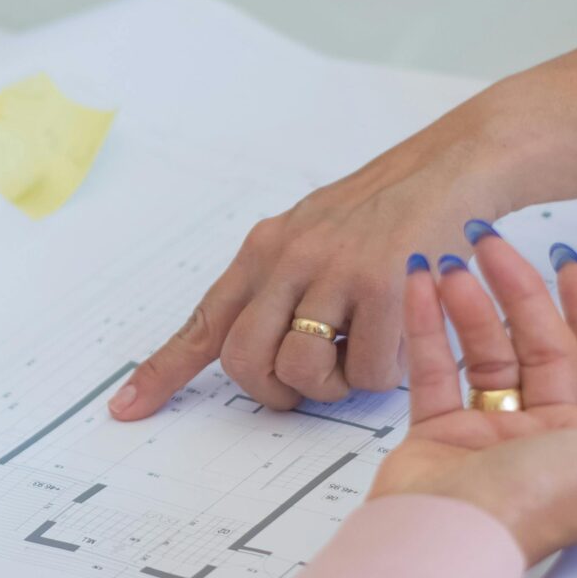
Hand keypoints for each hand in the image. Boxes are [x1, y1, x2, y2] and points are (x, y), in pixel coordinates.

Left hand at [110, 148, 480, 419]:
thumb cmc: (384, 213)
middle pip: (246, 361)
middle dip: (273, 392)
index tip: (126, 409)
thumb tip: (256, 351)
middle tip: (306, 385)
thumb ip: (278, 286)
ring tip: (359, 355)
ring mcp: (336, 271)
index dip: (161, 372)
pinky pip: (366, 371)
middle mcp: (289, 258)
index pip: (204, 322)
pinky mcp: (385, 286)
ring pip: (303, 371)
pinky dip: (382, 372)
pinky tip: (397, 338)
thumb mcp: (312, 236)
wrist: (450, 168)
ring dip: (333, 386)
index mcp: (265, 252)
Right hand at [367, 233, 576, 563]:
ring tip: (454, 267)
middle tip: (496, 250)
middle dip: (520, 292)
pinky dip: (429, 328)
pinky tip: (424, 290)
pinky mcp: (440, 436)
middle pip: (540, 345)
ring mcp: (490, 434)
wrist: (446, 535)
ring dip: (471, 305)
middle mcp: (545, 436)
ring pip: (487, 352)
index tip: (570, 268)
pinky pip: (436, 369)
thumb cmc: (531, 506)